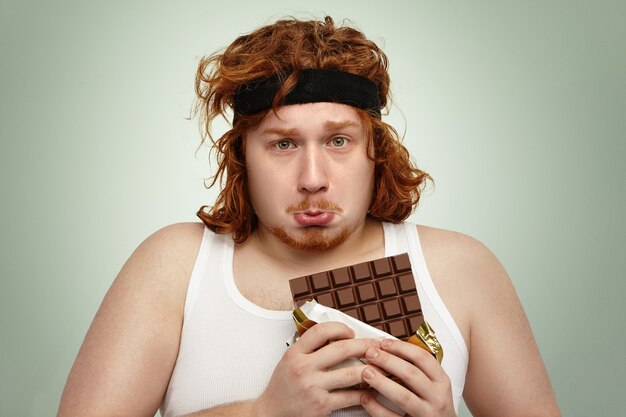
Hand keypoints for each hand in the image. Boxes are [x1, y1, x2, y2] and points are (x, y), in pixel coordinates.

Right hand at [253, 321, 379, 416]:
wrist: (271, 413)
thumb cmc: (283, 386)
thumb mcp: (290, 360)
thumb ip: (309, 348)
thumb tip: (338, 336)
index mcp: (295, 353)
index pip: (321, 331)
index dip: (340, 328)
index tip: (351, 332)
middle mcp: (303, 368)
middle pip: (342, 349)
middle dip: (365, 346)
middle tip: (376, 346)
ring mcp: (313, 387)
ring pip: (351, 374)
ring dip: (371, 370)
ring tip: (381, 367)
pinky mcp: (322, 406)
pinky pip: (350, 396)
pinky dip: (365, 393)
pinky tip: (371, 389)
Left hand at [359, 339, 455, 416]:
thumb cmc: (434, 405)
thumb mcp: (434, 385)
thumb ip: (417, 370)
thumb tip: (388, 351)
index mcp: (441, 381)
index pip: (423, 358)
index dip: (401, 348)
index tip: (384, 343)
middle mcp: (437, 397)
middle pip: (411, 374)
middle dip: (388, 361)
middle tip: (370, 353)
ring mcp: (426, 414)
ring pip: (403, 396)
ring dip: (382, 382)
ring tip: (366, 372)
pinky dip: (376, 408)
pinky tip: (365, 398)